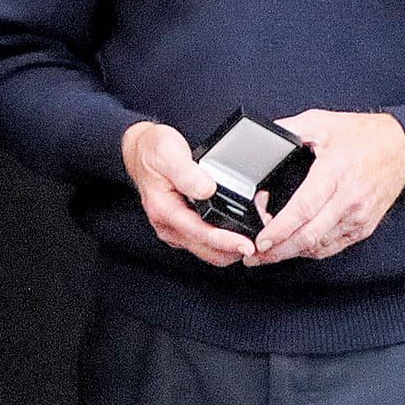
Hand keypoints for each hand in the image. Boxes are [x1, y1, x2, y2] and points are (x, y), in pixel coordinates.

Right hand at [121, 120, 254, 266]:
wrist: (141, 151)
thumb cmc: (153, 151)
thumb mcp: (168, 153)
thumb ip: (187, 172)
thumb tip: (207, 190)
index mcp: (164, 210)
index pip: (200, 234)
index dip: (226, 241)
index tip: (247, 244)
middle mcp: (169, 226)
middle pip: (209, 252)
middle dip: (237, 247)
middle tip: (263, 230)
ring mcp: (177, 230)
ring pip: (211, 252)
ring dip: (234, 247)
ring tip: (257, 227)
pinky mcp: (184, 229)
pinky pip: (209, 245)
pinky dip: (228, 241)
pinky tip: (241, 227)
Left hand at [247, 110, 404, 264]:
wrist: (402, 148)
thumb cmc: (363, 135)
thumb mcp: (321, 122)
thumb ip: (288, 129)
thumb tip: (263, 135)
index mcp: (335, 172)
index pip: (303, 209)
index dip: (280, 229)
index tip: (260, 240)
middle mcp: (348, 199)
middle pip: (309, 236)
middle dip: (277, 251)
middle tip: (253, 256)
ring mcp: (358, 216)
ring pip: (319, 245)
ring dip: (291, 252)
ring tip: (267, 251)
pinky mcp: (364, 226)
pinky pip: (333, 246)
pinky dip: (310, 250)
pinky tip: (293, 246)